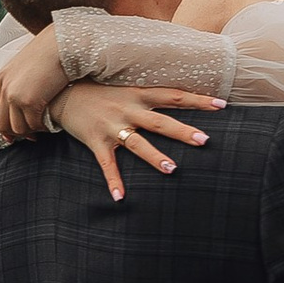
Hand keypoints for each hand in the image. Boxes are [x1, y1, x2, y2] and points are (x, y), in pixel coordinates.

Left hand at [0, 23, 74, 140]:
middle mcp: (5, 87)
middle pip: (1, 123)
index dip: (3, 125)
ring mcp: (15, 95)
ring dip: (31, 131)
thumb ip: (24, 79)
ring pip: (18, 127)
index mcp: (3, 77)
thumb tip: (30, 93)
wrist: (62, 43)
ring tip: (43, 128)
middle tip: (31, 136)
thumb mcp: (30, 64)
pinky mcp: (29, 101)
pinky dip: (42, 128)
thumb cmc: (53, 51)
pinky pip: (33, 125)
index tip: (14, 134)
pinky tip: (51, 124)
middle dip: (15, 133)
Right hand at [54, 79, 220, 198]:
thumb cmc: (97, 90)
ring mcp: (112, 126)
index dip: (198, 100)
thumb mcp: (124, 84)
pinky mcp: (96, 141)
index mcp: (138, 94)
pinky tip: (120, 198)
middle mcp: (128, 109)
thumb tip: (176, 95)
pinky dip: (114, 181)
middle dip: (182, 131)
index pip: (173, 96)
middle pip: (161, 121)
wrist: (61, 92)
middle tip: (205, 140)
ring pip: (137, 143)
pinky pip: (107, 164)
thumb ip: (148, 92)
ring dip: (154, 157)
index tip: (222, 105)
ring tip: (172, 169)